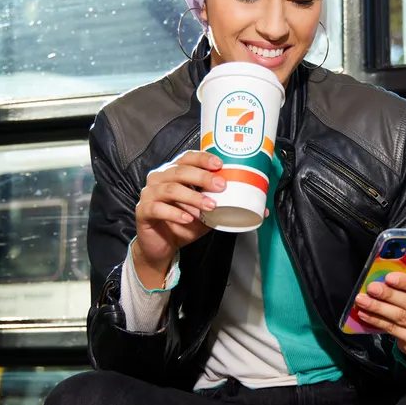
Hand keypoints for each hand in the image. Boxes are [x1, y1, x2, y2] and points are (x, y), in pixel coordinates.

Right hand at [133, 151, 224, 284]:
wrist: (162, 246)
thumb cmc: (185, 223)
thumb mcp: (209, 213)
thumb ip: (228, 206)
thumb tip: (262, 209)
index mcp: (174, 171)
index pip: (187, 157)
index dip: (203, 158)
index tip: (220, 164)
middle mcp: (159, 178)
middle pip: (180, 171)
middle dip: (203, 177)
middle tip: (222, 186)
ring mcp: (149, 194)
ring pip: (170, 189)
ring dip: (193, 197)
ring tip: (210, 206)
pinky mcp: (143, 211)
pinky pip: (157, 208)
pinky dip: (175, 213)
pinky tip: (189, 219)